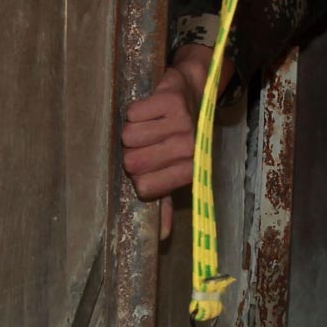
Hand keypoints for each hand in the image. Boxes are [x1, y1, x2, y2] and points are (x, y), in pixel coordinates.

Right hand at [120, 46, 212, 239]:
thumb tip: (162, 235)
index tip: (147, 167)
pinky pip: (132, 113)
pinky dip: (135, 111)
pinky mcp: (171, 100)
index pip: (144, 188)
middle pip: (132, 162)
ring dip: (132, 130)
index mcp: (190, 170)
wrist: (198, 91)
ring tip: (149, 126)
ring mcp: (182, 123)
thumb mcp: (178, 169)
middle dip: (131, 153)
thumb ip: (167, 201)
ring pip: (128, 136)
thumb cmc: (183, 135)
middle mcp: (189, 149)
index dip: (137, 177)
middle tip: (146, 143)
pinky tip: (150, 109)